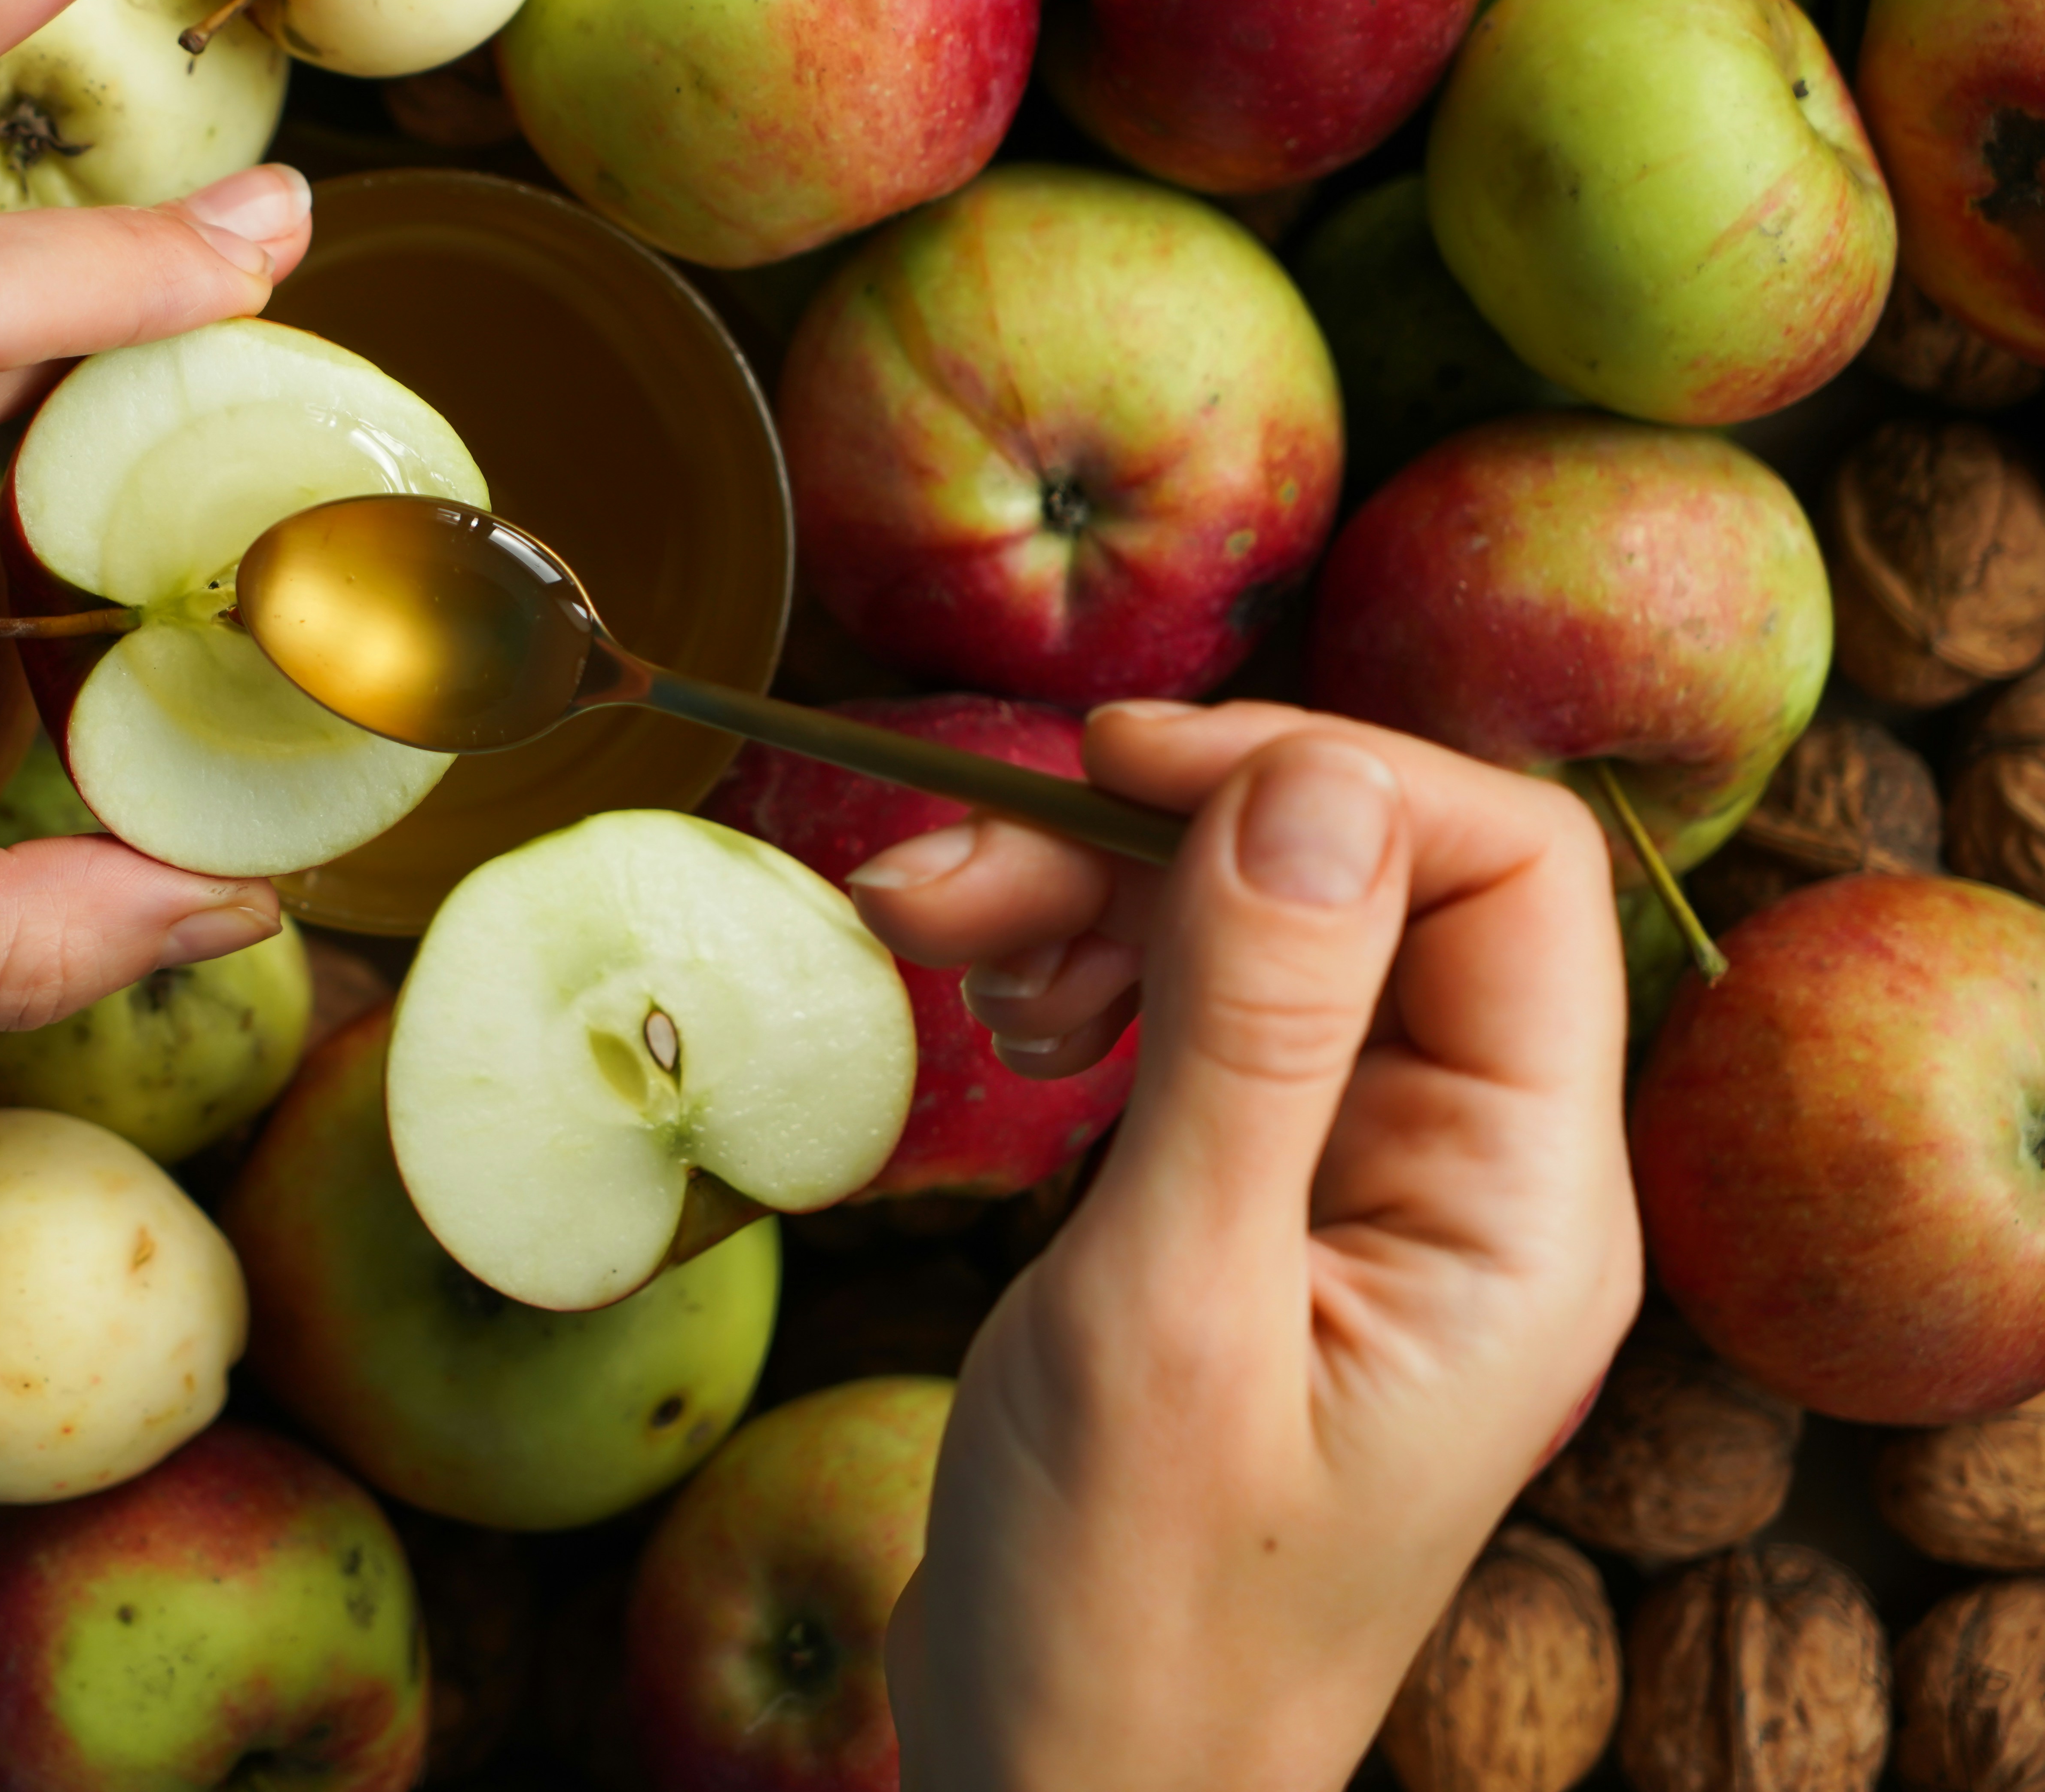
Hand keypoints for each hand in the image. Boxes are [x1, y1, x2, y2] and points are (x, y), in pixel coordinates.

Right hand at [862, 704, 1641, 1791]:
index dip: (1319, 773)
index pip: (1505, 869)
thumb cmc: (1131, 1607)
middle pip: (1357, 883)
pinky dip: (1084, 978)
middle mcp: (1470, 1172)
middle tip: (947, 868)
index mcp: (1521, 1203)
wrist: (1064, 1783)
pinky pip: (1197, 1018)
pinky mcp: (1261, 1204)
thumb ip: (1254, 1032)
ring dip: (1087, 897)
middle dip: (1149, 837)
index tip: (1117, 764)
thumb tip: (1310, 779)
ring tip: (932, 935)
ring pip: (1256, 933)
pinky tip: (998, 1017)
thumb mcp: (1174, 1301)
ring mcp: (1364, 1186)